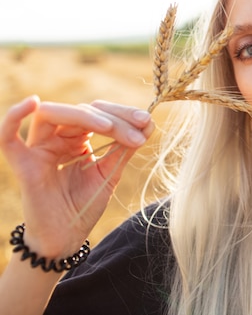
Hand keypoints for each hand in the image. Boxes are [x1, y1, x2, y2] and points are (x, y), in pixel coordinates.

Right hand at [0, 96, 153, 258]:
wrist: (66, 238)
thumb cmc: (84, 205)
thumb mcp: (110, 172)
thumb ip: (125, 148)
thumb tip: (148, 122)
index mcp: (76, 138)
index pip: (98, 113)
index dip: (123, 114)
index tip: (147, 122)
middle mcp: (56, 138)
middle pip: (81, 111)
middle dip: (114, 116)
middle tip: (140, 128)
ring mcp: (38, 148)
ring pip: (55, 114)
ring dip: (85, 116)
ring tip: (111, 127)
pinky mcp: (23, 164)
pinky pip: (7, 136)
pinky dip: (14, 115)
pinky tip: (32, 102)